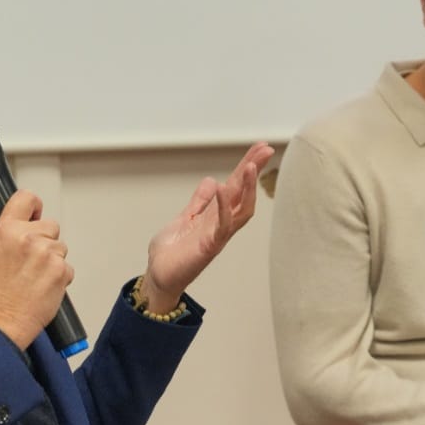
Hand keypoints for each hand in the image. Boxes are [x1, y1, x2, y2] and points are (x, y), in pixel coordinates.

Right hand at [0, 190, 72, 348]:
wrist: (5, 319)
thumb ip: (10, 234)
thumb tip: (25, 225)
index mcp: (7, 230)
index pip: (27, 198)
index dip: (34, 206)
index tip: (36, 214)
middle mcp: (27, 237)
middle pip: (51, 225)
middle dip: (46, 240)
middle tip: (32, 260)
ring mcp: (47, 253)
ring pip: (61, 247)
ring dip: (53, 260)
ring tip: (36, 276)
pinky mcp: (61, 269)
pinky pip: (67, 266)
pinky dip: (60, 275)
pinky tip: (44, 285)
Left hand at [139, 142, 274, 312]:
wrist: (158, 277)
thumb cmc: (171, 253)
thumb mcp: (185, 218)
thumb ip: (199, 202)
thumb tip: (213, 180)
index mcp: (215, 215)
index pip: (235, 187)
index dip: (247, 167)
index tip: (260, 147)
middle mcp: (221, 224)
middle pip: (244, 194)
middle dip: (254, 171)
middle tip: (266, 149)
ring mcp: (217, 236)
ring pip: (241, 210)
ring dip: (247, 188)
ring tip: (250, 166)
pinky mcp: (208, 247)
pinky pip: (222, 226)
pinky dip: (224, 207)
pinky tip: (223, 188)